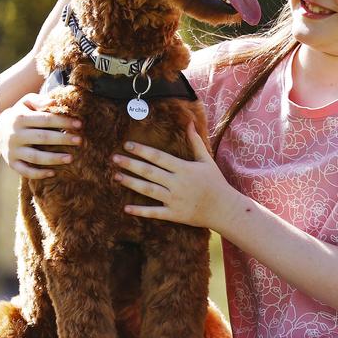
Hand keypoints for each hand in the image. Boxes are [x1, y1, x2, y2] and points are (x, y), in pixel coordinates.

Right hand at [0, 93, 81, 178]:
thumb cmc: (20, 114)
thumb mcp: (26, 103)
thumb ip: (39, 100)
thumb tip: (53, 102)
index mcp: (19, 118)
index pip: (45, 119)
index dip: (63, 121)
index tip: (79, 124)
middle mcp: (15, 135)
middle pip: (42, 138)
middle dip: (62, 139)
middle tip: (80, 140)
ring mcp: (12, 151)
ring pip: (35, 157)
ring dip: (54, 158)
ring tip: (71, 158)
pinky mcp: (12, 163)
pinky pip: (25, 171)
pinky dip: (39, 174)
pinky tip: (53, 173)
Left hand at [112, 121, 235, 228]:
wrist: (224, 208)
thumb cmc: (215, 182)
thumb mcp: (206, 160)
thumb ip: (195, 141)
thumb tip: (190, 122)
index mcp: (184, 168)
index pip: (159, 157)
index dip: (142, 150)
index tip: (127, 145)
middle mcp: (178, 183)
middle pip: (150, 172)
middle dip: (131, 164)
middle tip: (114, 158)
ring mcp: (175, 200)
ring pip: (149, 190)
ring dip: (131, 183)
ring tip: (116, 176)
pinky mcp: (174, 214)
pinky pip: (154, 212)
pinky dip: (140, 211)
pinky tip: (126, 208)